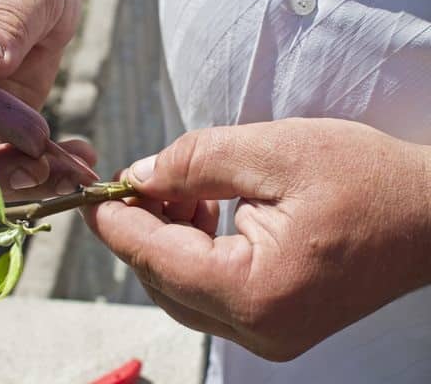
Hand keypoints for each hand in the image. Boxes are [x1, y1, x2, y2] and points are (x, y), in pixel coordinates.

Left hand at [83, 118, 430, 359]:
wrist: (429, 216)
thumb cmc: (367, 180)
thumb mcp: (275, 152)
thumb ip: (194, 161)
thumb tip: (140, 176)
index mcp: (256, 292)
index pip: (157, 260)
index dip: (116, 224)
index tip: (91, 195)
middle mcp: (258, 330)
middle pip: (163, 280)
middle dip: (141, 228)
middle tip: (138, 181)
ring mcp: (267, 335)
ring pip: (181, 289)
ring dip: (166, 239)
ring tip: (180, 189)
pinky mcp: (273, 324)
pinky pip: (209, 292)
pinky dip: (192, 253)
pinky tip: (202, 213)